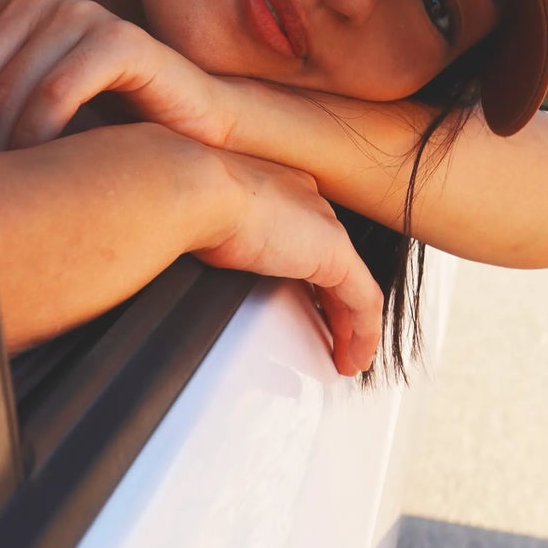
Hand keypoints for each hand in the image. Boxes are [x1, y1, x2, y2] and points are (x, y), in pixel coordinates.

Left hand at [0, 0, 231, 151]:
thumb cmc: (101, 121)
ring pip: (8, 89)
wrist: (191, 124)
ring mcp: (85, 12)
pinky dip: (42, 136)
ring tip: (16, 182)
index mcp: (12, 3)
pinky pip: (57, 93)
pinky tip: (52, 163)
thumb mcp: (27, 105)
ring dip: (4, 147)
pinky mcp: (122, 39)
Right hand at [198, 150, 383, 375]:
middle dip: (334, 304)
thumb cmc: (184, 200)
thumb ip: (207, 241)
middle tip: (331, 338)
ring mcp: (323, 226)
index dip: (307, 275)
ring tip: (345, 358)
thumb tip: (185, 260)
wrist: (194, 188)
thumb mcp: (198, 222)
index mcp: (277, 189)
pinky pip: (363, 299)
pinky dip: (363, 331)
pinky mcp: (333, 253)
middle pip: (330, 261)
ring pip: (351, 284)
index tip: (302, 306)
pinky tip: (354, 357)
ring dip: (350, 326)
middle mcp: (306, 202)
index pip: (304, 238)